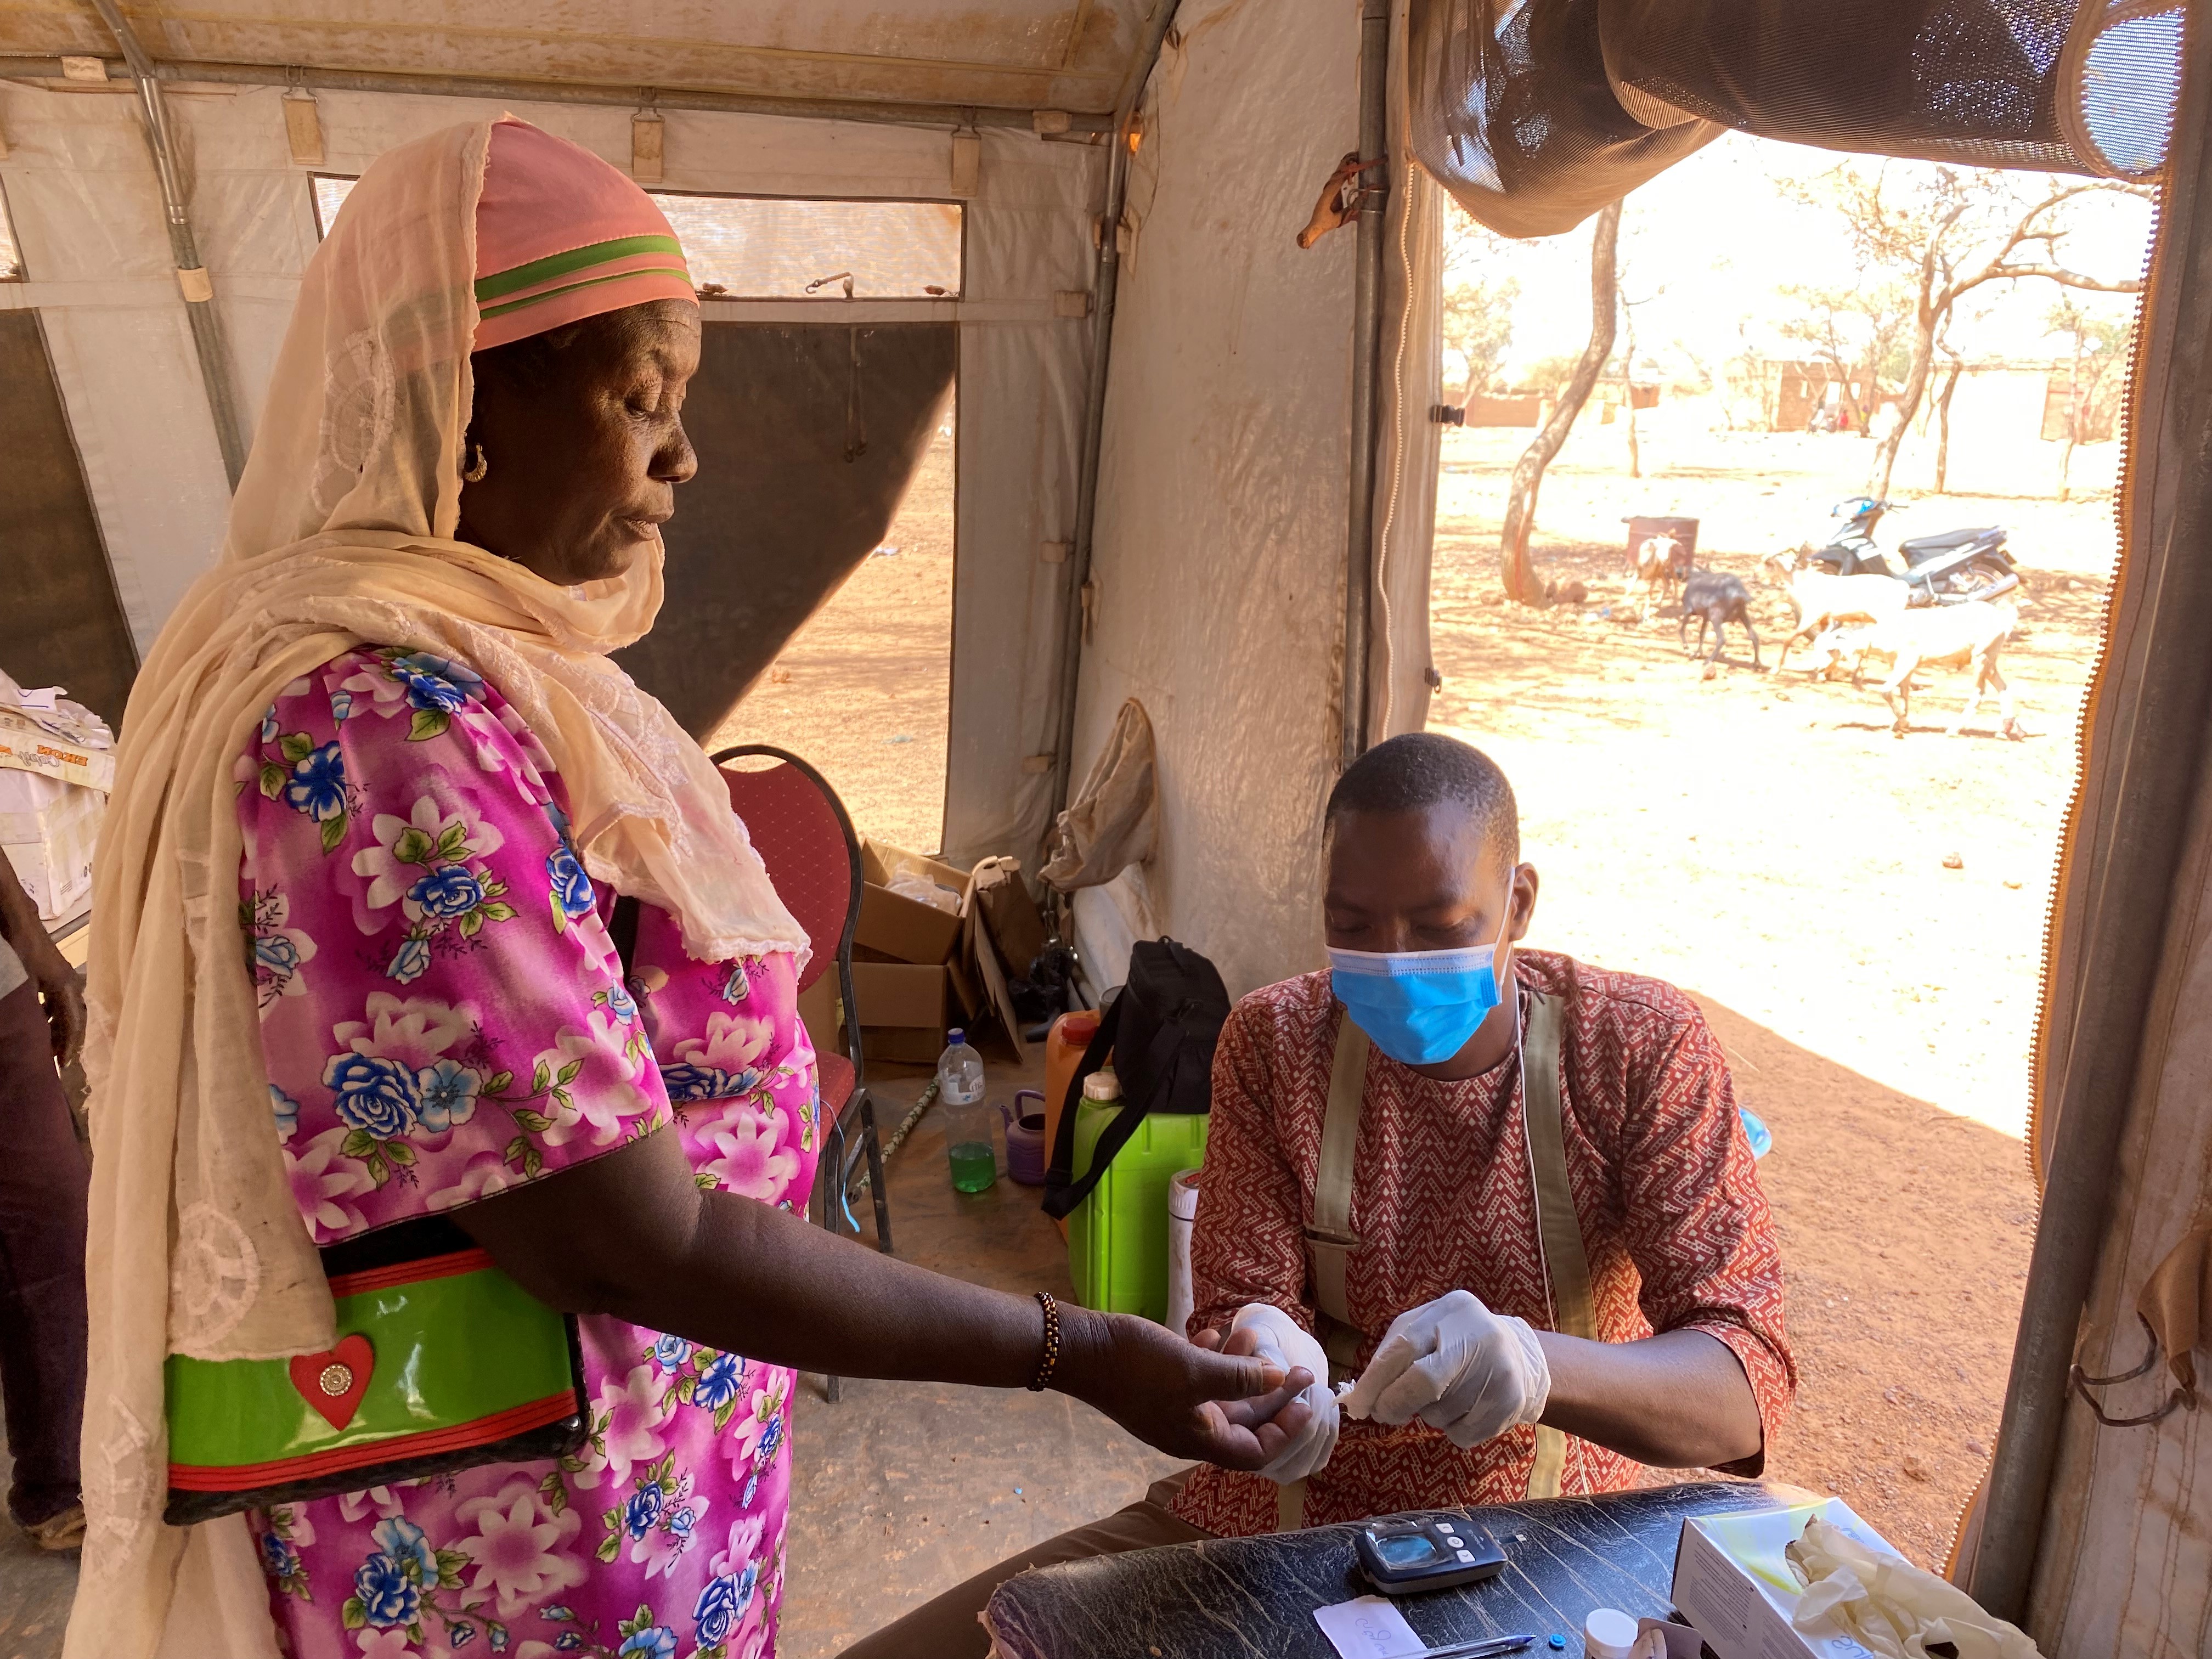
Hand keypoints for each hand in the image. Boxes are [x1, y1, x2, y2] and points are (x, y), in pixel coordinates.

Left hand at [21, 941, 82, 1067]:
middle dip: (66, 1038)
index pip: (73, 1022)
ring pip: (68, 1007)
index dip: (69, 1044)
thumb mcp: (23, 981)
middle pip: (75, 1016)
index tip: (62, 1063)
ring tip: (48, 1043)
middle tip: (57, 1059)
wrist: (16, 919)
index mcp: (64, 986)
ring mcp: (64, 975)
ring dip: (59, 1026)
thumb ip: (31, 1005)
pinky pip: (59, 999)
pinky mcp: (55, 972)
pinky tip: (41, 1018)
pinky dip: (53, 1013)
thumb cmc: (17, 950)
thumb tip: (37, 1031)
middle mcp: (69, 981)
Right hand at [1056, 1305, 1314, 1469]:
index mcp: (1199, 1438)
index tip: (1304, 1402)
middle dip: (1271, 1393)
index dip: (1284, 1431)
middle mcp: (1188, 1428)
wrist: (1080, 1350)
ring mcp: (1171, 1406)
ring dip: (1241, 1368)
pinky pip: (1195, 1377)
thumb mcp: (1195, 1370)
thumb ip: (1240, 1377)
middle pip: (1243, 1420)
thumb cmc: (1138, 1365)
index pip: (1254, 1451)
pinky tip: (1213, 1332)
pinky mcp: (1157, 1384)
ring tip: (1252, 1333)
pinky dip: (1210, 1358)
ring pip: (1219, 1394)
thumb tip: (1280, 1379)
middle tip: (1298, 1366)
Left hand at [1341, 1289, 1548, 1448]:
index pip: (1404, 1346)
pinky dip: (1452, 1430)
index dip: (1375, 1381)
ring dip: (1428, 1414)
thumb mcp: (1424, 1329)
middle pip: (1423, 1382)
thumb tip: (1360, 1397)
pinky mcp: (1509, 1404)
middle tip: (1383, 1413)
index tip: (1356, 1405)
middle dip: (1394, 1404)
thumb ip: (1392, 1353)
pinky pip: (1461, 1434)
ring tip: (1443, 1395)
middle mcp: (1479, 1337)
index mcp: (1450, 1311)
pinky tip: (1464, 1410)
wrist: (1517, 1354)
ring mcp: (1499, 1372)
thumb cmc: (1453, 1341)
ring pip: (1440, 1413)